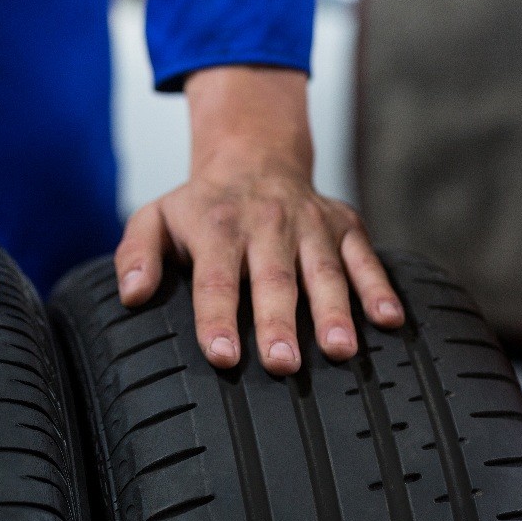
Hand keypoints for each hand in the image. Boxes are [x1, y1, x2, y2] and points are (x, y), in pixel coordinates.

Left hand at [113, 66, 403, 375]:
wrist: (254, 155)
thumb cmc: (201, 205)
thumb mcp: (155, 218)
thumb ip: (137, 255)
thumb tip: (132, 296)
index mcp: (216, 228)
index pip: (215, 279)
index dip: (217, 318)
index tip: (223, 356)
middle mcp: (266, 225)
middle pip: (273, 279)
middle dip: (279, 323)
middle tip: (283, 365)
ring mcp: (310, 225)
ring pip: (323, 271)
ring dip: (334, 311)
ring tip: (341, 351)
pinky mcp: (345, 226)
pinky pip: (365, 257)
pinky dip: (379, 287)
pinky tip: (389, 320)